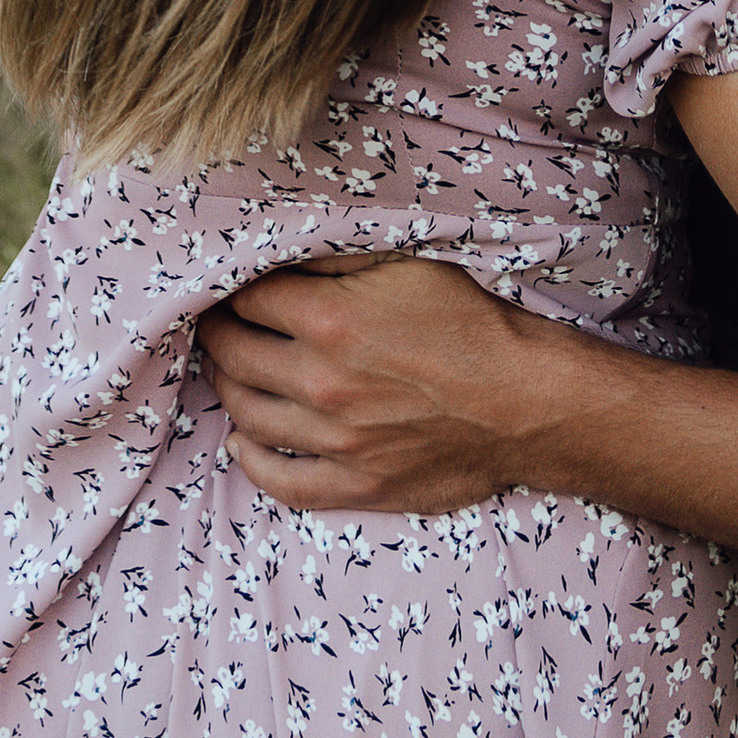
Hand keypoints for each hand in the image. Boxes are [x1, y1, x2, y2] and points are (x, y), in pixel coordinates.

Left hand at [196, 257, 561, 513]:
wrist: (522, 400)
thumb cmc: (467, 322)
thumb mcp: (404, 263)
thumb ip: (337, 256)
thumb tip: (284, 253)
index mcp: (328, 321)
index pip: (246, 301)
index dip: (230, 290)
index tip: (226, 287)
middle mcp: (320, 384)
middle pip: (234, 357)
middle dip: (216, 335)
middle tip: (216, 324)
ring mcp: (335, 442)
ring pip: (247, 415)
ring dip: (227, 388)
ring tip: (227, 370)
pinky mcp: (356, 485)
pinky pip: (281, 482)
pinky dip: (252, 461)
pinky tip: (243, 442)